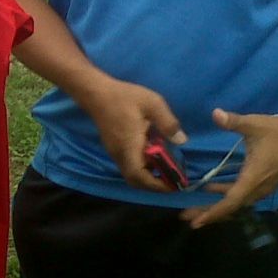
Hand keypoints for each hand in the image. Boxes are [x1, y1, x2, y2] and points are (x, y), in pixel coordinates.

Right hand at [76, 76, 185, 192]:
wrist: (96, 92)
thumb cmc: (124, 97)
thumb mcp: (152, 103)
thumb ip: (167, 122)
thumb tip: (181, 141)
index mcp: (128, 146)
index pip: (139, 176)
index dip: (157, 185)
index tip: (174, 184)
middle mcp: (120, 154)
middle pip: (135, 180)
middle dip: (154, 184)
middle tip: (172, 179)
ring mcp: (115, 152)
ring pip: (131, 174)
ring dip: (148, 176)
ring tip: (166, 167)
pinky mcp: (113, 148)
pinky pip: (129, 165)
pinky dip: (142, 167)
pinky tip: (153, 154)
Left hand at [179, 109, 277, 228]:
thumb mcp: (254, 124)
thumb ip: (233, 121)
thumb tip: (215, 114)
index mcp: (253, 178)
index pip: (231, 201)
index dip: (213, 212)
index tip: (197, 221)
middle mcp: (258, 188)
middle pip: (231, 207)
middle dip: (209, 213)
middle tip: (186, 217)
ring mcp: (262, 188)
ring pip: (237, 203)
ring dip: (217, 206)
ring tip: (196, 208)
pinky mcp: (264, 184)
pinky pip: (243, 197)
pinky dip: (227, 197)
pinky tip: (213, 190)